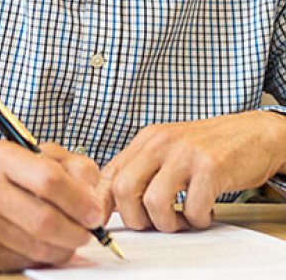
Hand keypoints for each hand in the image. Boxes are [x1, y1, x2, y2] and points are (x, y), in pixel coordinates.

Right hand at [0, 140, 103, 271]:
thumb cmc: (3, 177)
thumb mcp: (36, 156)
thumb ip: (73, 167)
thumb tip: (93, 198)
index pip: (48, 179)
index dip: (80, 200)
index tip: (94, 212)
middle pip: (45, 219)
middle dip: (77, 230)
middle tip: (87, 231)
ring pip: (39, 247)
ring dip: (64, 247)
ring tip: (67, 236)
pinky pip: (26, 261)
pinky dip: (43, 256)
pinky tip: (40, 242)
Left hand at [100, 111, 285, 232]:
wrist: (254, 132)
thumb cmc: (210, 147)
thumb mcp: (168, 149)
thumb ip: (143, 169)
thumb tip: (114, 202)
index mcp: (146, 139)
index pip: (109, 173)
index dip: (103, 203)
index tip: (107, 222)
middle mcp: (160, 143)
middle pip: (124, 189)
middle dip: (135, 219)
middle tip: (153, 224)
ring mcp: (185, 154)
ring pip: (155, 203)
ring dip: (168, 223)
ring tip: (182, 219)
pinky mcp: (211, 168)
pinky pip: (193, 209)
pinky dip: (198, 220)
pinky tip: (204, 211)